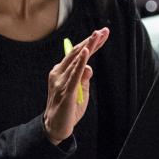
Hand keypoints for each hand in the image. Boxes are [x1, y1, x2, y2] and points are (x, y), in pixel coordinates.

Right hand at [43, 27, 109, 144]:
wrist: (55, 128)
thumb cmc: (68, 110)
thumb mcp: (80, 92)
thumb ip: (84, 79)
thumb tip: (90, 67)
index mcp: (61, 72)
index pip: (77, 54)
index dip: (90, 43)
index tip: (102, 34)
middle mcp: (58, 73)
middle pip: (76, 53)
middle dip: (91, 40)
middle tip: (103, 31)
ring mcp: (60, 81)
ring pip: (77, 60)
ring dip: (88, 46)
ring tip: (98, 36)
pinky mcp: (66, 91)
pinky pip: (75, 74)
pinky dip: (81, 62)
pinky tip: (86, 52)